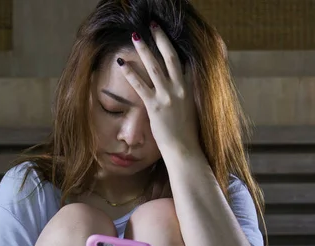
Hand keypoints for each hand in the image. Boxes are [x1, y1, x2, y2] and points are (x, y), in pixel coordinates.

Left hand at [117, 23, 198, 153]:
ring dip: (144, 49)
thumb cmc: (186, 134)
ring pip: (155, 67)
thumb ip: (187, 96)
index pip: (184, 62)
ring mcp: (168, 97)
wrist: (184, 150)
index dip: (175, 47)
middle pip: (171, 57)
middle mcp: (180, 89)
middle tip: (153, 26)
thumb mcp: (192, 110)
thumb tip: (182, 90)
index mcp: (190, 89)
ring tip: (136, 36)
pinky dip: (131, 73)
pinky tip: (123, 63)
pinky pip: (140, 86)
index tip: (168, 36)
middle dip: (161, 39)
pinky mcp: (155, 107)